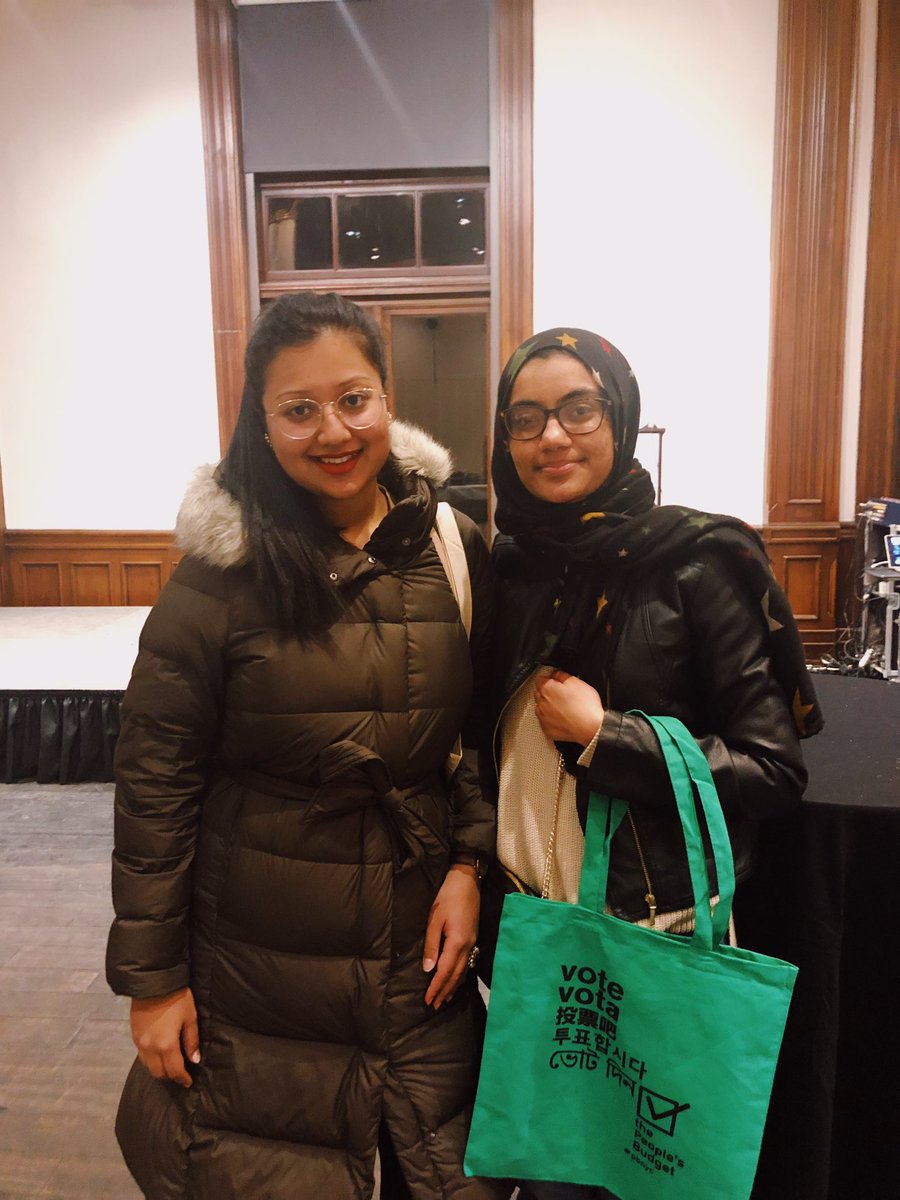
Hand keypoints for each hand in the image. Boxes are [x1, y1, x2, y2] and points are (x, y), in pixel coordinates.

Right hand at [130, 987, 199, 1088]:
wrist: (153, 982)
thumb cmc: (176, 998)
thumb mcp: (190, 1017)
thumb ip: (192, 1040)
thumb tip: (195, 1060)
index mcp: (166, 1045)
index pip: (174, 1070)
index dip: (182, 1078)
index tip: (188, 1082)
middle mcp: (150, 1048)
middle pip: (158, 1072)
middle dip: (170, 1076)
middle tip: (180, 1074)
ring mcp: (139, 1043)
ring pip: (148, 1066)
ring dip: (159, 1069)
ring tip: (169, 1065)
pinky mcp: (133, 1036)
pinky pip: (142, 1056)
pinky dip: (151, 1060)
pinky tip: (158, 1054)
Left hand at [422, 867, 480, 1009]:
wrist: (466, 881)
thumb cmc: (447, 897)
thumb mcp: (434, 919)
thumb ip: (431, 945)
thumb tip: (428, 969)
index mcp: (457, 942)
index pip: (445, 971)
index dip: (436, 987)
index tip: (428, 1000)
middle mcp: (468, 946)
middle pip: (456, 975)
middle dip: (445, 991)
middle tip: (436, 1005)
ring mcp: (473, 942)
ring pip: (464, 970)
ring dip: (454, 985)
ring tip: (446, 998)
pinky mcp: (473, 937)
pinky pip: (468, 963)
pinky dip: (461, 975)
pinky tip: (457, 978)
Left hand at [534, 670, 604, 745]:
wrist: (591, 728)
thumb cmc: (586, 706)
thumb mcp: (577, 682)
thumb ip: (562, 675)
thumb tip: (556, 673)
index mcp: (547, 689)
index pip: (540, 679)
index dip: (549, 679)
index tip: (556, 681)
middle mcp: (541, 703)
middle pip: (539, 693)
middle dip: (548, 692)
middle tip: (563, 695)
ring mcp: (543, 717)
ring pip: (541, 708)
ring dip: (549, 706)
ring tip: (564, 708)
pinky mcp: (547, 730)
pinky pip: (545, 721)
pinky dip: (551, 719)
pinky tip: (563, 718)